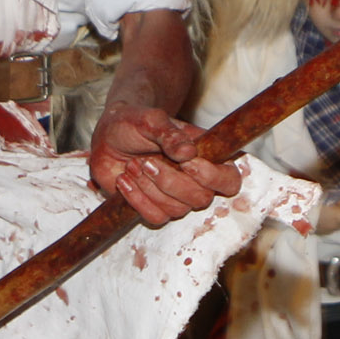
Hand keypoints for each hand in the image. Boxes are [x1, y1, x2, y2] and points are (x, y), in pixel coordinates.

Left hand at [89, 104, 239, 226]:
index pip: (230, 179)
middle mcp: (197, 181)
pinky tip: (124, 179)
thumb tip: (188, 152)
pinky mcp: (156, 208)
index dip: (212, 177)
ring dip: (149, 188)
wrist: (109, 137)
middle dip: (170, 181)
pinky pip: (156, 217)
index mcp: (206, 156)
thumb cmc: (135, 124)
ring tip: (132, 165)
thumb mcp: (151, 120)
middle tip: (146, 161)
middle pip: (202, 198)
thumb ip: (169, 133)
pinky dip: (136, 199)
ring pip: (177, 209)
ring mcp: (177, 197)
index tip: (185, 162)